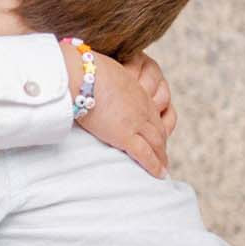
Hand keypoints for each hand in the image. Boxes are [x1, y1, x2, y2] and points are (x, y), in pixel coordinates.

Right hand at [73, 44, 173, 178]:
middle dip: (161, 145)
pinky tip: (159, 174)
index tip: (156, 138)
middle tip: (163, 158)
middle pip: (158, 130)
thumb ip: (103, 85)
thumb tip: (89, 88)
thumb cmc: (83, 71)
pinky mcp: (126, 134)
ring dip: (161, 157)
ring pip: (156, 143)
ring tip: (163, 169)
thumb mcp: (102, 76)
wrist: (81, 74)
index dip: (156, 128)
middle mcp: (142, 107)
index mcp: (136, 92)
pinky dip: (154, 165)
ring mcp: (136, 121)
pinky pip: (144, 154)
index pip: (152, 114)